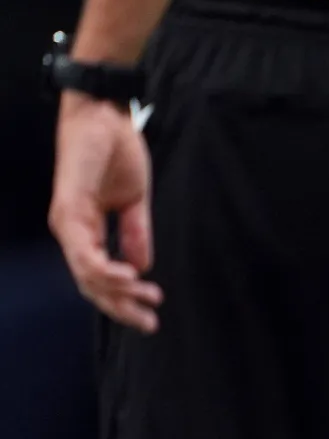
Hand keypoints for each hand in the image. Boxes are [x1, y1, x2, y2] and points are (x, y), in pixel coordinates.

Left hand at [49, 92, 160, 330]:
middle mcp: (71, 229)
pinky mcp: (69, 209)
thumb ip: (137, 233)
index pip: (99, 277)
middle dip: (120, 308)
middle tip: (149, 324)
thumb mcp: (135, 200)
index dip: (122, 300)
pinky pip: (84, 252)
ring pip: (87, 274)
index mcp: (85, 228)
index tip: (150, 317)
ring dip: (118, 292)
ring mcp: (68, 221)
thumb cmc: (117, 150)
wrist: (103, 114)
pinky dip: (105, 269)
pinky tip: (130, 277)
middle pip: (90, 284)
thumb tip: (143, 267)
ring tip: (148, 297)